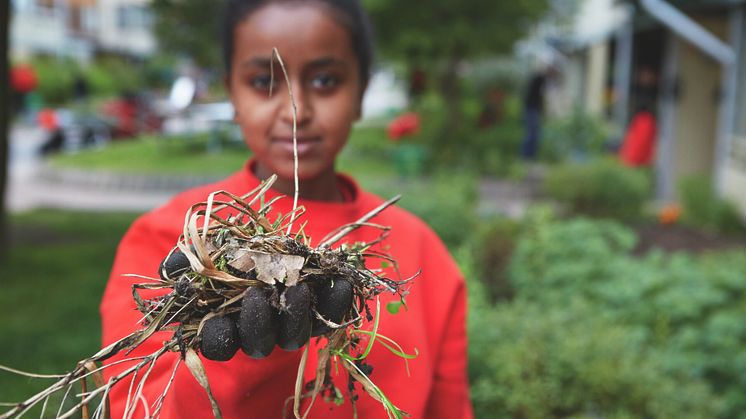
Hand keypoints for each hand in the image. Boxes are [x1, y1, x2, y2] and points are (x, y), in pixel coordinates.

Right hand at [159, 249, 354, 360]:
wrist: (268, 242)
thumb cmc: (223, 249)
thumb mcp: (200, 250)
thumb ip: (183, 261)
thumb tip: (172, 267)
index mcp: (225, 324)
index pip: (218, 343)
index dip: (218, 336)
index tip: (218, 320)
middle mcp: (257, 330)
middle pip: (258, 342)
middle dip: (258, 322)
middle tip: (259, 295)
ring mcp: (288, 323)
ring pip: (292, 333)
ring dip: (296, 313)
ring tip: (298, 286)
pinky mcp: (317, 313)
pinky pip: (328, 315)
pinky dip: (335, 301)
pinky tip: (341, 282)